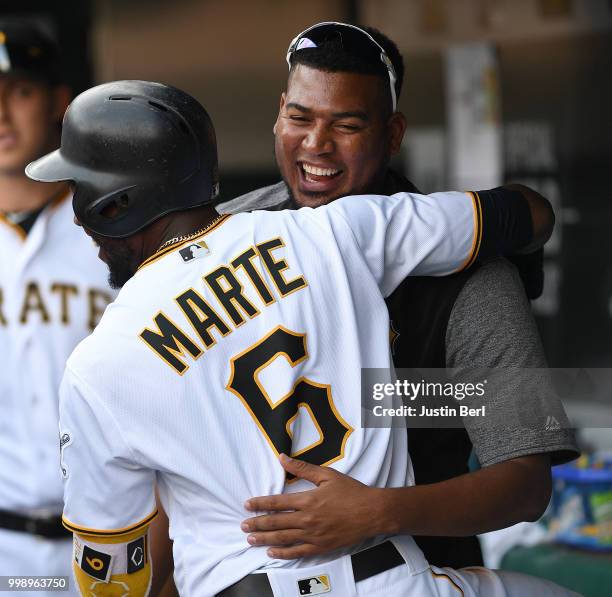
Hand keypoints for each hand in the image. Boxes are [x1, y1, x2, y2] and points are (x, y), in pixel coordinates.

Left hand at [241, 454, 383, 558]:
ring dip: (264, 539)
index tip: (247, 505)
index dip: (260, 504)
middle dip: (257, 523)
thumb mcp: (327, 475)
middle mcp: (307, 519)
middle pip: (276, 523)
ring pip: (283, 539)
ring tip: (250, 539)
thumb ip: (302, 468)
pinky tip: (272, 552)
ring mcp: (314, 535)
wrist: (372, 512)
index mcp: (307, 500)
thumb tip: (282, 458)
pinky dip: (283, 553)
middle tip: (243, 525)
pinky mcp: (321, 547)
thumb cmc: (351, 492)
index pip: (277, 503)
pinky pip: (298, 552)